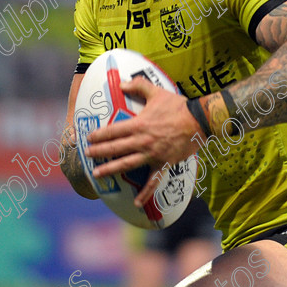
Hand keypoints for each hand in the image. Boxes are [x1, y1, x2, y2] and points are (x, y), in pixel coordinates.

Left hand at [85, 77, 201, 206]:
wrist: (199, 121)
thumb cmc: (178, 106)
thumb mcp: (157, 92)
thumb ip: (138, 85)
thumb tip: (121, 82)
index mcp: (139, 125)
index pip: (113, 131)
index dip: (99, 135)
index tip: (88, 138)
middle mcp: (142, 141)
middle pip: (116, 148)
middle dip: (99, 152)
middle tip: (87, 155)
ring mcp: (152, 155)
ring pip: (127, 164)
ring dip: (111, 170)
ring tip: (98, 175)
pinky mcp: (163, 164)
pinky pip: (153, 181)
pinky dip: (145, 193)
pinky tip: (136, 203)